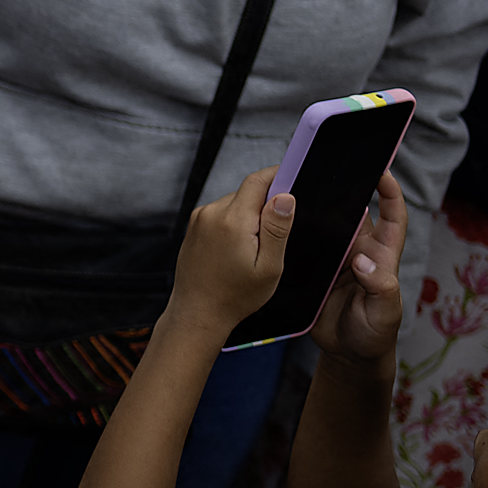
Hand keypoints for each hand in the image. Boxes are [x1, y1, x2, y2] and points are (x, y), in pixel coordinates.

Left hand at [169, 165, 293, 338]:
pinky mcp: (194, 225)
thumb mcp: (269, 267)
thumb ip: (277, 229)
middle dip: (265, 204)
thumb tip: (285, 197)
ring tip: (252, 248)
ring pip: (235, 202)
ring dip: (249, 215)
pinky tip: (236, 250)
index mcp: (233, 220)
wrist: (197, 312)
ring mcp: (200, 218)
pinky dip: (234, 223)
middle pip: (247, 191)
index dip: (278, 175)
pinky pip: (222, 213)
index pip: (258, 180)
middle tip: (275, 233)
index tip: (293, 177)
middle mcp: (212, 213)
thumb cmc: (235, 296)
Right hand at [308, 171, 408, 365]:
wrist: (348, 355)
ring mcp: (336, 261)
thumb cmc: (375, 334)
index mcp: (381, 257)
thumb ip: (380, 288)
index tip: (381, 171)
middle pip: (353, 213)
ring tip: (294, 191)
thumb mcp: (384, 314)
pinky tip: (279, 224)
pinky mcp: (315, 271)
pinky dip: (294, 235)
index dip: (390, 194)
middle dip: (342, 191)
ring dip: (314, 211)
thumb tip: (363, 262)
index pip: (392, 218)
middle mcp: (359, 252)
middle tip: (322, 171)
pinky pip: (305, 247)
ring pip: (326, 227)